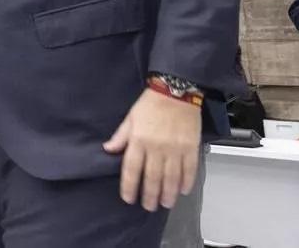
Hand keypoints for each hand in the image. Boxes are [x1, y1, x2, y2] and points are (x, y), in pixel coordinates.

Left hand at [103, 88, 200, 210]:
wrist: (176, 91)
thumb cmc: (151, 103)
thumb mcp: (130, 118)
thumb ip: (120, 136)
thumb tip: (108, 150)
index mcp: (138, 140)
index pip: (131, 169)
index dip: (129, 187)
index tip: (128, 198)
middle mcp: (156, 148)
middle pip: (152, 178)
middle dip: (150, 196)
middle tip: (149, 206)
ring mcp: (175, 149)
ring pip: (171, 178)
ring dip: (168, 194)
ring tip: (165, 204)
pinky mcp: (191, 147)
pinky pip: (189, 170)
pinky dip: (186, 182)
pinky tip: (183, 191)